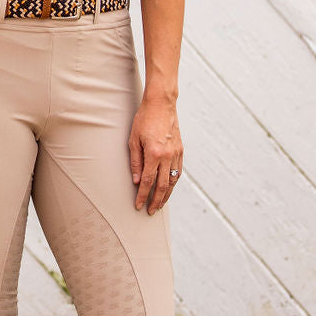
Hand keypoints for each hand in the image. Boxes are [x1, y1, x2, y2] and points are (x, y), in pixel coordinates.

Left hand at [129, 98, 182, 214]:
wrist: (161, 104)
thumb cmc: (144, 120)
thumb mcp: (133, 139)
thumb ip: (135, 161)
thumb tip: (135, 180)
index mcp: (154, 154)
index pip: (147, 181)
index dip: (142, 196)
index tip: (138, 206)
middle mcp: (167, 156)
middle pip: (162, 185)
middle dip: (156, 200)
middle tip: (150, 211)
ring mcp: (176, 154)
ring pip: (173, 181)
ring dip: (167, 195)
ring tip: (160, 204)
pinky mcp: (181, 151)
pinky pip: (178, 171)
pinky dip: (174, 182)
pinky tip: (169, 188)